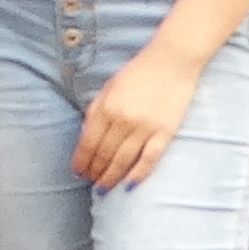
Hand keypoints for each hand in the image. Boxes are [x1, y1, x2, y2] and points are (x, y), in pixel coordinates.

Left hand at [74, 33, 204, 189]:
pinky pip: (149, 159)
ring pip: (123, 161)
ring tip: (104, 188)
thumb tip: (87, 135)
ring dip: (111, 177)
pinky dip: (138, 175)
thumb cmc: (138, 72)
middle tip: (90, 182)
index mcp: (106, 107)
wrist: (172, 61)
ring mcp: (145, 128)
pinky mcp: (164, 132)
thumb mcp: (109, 86)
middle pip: (104, 154)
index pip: (88, 142)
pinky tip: (129, 186)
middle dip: (94, 171)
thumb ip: (97, 109)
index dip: (81, 160)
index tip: (77, 171)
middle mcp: (123, 120)